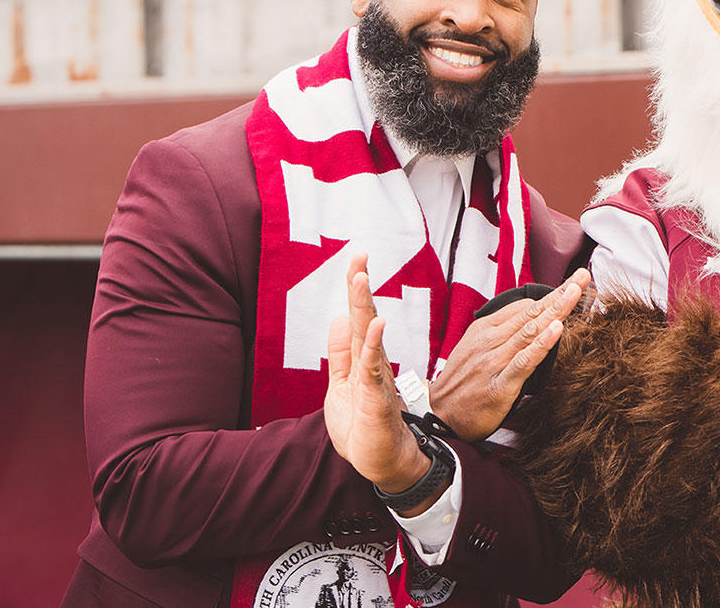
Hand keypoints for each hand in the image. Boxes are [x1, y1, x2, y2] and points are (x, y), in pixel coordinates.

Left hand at [324, 253, 431, 504]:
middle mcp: (371, 364)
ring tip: (361, 278)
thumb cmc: (363, 427)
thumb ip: (340, 356)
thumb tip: (338, 320)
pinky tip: (376, 325)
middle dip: (359, 288)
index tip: (357, 261)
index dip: (355, 292)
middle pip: (364, 319)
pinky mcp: (377, 398)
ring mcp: (376, 379)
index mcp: (362, 360)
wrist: (381, 463)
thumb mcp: (340, 386)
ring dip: (364, 306)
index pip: (357, 319)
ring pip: (368, 337)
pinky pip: (374, 368)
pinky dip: (374, 346)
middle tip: (360, 256)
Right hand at [428, 268, 589, 440]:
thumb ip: (500, 331)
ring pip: (530, 330)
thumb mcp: (474, 347)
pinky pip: (524, 361)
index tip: (573, 284)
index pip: (525, 306)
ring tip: (575, 292)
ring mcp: (495, 361)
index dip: (551, 296)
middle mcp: (491, 341)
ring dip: (556, 309)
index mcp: (485, 329)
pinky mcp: (500, 385)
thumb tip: (530, 314)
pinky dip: (541, 344)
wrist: (438, 415)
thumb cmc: (461, 382)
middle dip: (559, 293)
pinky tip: (556, 330)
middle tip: (582, 276)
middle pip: (532, 312)